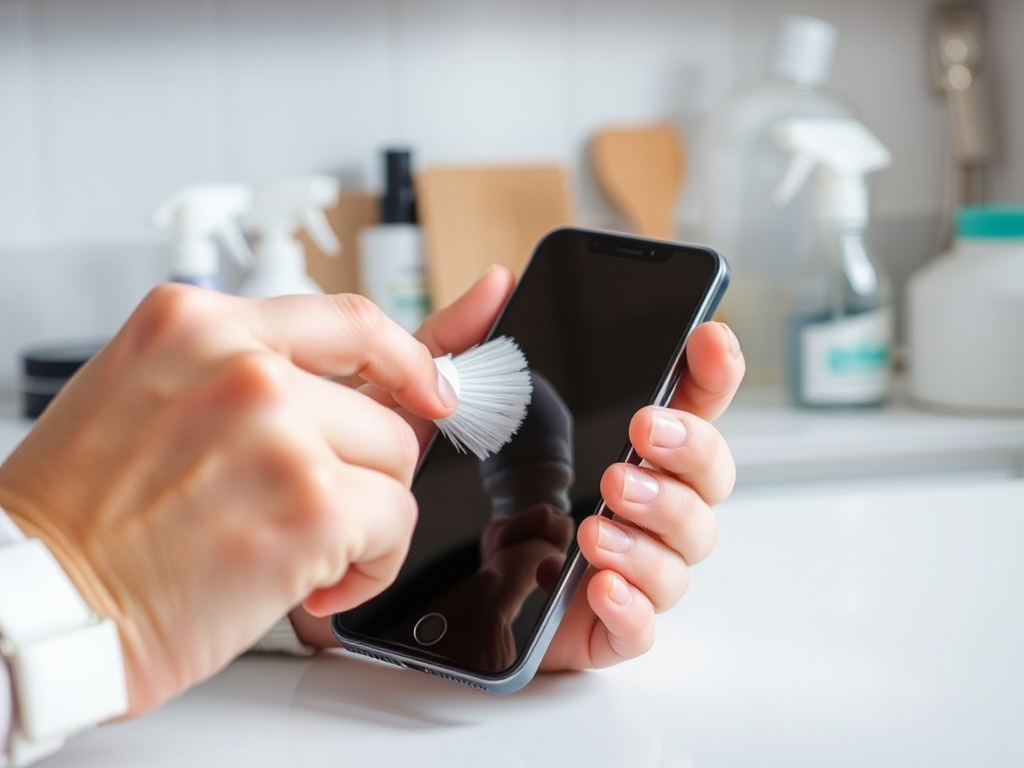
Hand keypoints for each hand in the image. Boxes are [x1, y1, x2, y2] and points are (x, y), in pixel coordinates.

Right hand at [0, 284, 456, 716]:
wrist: (36, 606)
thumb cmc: (86, 518)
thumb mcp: (159, 400)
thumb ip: (264, 377)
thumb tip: (376, 380)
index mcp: (198, 323)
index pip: (350, 319)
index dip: (411, 353)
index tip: (437, 379)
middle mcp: (242, 362)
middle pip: (385, 405)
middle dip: (361, 468)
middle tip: (307, 507)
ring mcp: (281, 425)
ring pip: (395, 464)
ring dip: (360, 518)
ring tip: (290, 547)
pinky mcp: (312, 500)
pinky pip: (395, 523)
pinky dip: (368, 566)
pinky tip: (307, 583)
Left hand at [292, 267, 745, 676]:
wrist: (385, 574)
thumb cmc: (425, 486)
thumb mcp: (430, 410)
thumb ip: (461, 345)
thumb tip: (498, 283)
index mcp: (608, 444)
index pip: (686, 405)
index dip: (710, 372)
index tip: (707, 341)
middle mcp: (632, 502)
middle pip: (708, 477)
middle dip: (689, 450)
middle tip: (641, 434)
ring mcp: (623, 564)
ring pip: (687, 549)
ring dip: (657, 523)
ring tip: (600, 513)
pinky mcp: (598, 627)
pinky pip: (643, 626)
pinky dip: (633, 603)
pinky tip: (599, 581)